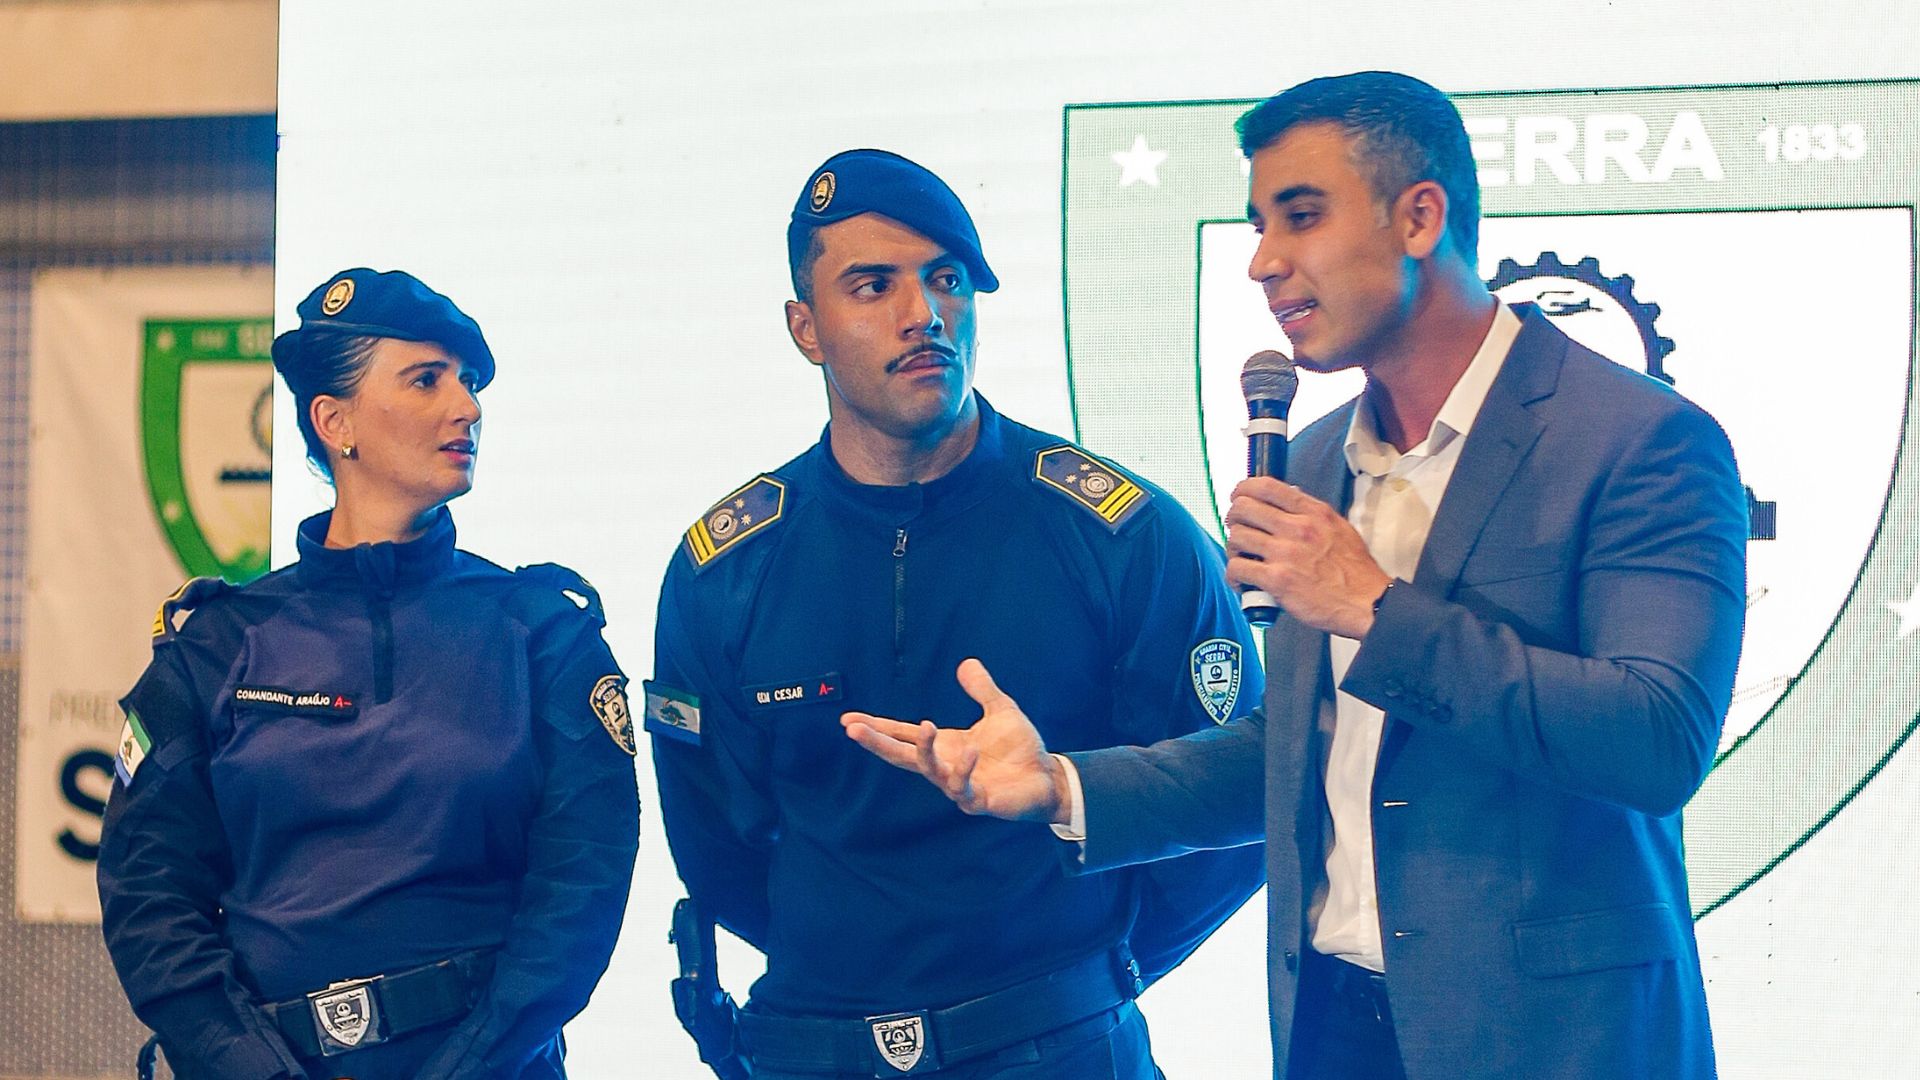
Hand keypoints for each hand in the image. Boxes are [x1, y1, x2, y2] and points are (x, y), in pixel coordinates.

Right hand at [841, 658, 1069, 823]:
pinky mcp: (978, 801)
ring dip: (924, 751)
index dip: (877, 727)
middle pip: (902, 755)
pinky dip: (964, 770)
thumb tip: (966, 663)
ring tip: (925, 727)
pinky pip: (964, 788)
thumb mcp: (1001, 710)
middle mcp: (945, 765)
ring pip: (930, 771)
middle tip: (852, 730)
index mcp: (945, 745)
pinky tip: (970, 752)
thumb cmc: (1021, 748)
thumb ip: (982, 689)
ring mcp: (959, 785)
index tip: (848, 720)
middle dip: (877, 743)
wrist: (1047, 777)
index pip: (903, 735)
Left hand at [1225, 477, 1391, 638]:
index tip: (1238, 496)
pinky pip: (1238, 568)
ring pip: (1237, 537)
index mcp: (1313, 513)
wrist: (1367, 602)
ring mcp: (1285, 553)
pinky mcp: (1277, 579)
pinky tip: (1241, 581)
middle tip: (1236, 529)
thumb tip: (1289, 505)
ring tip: (1241, 558)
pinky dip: (1234, 575)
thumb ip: (1313, 515)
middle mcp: (1297, 528)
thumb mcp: (1339, 528)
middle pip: (1244, 507)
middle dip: (1233, 518)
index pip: (1267, 486)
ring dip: (1233, 548)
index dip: (1244, 489)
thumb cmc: (1355, 572)